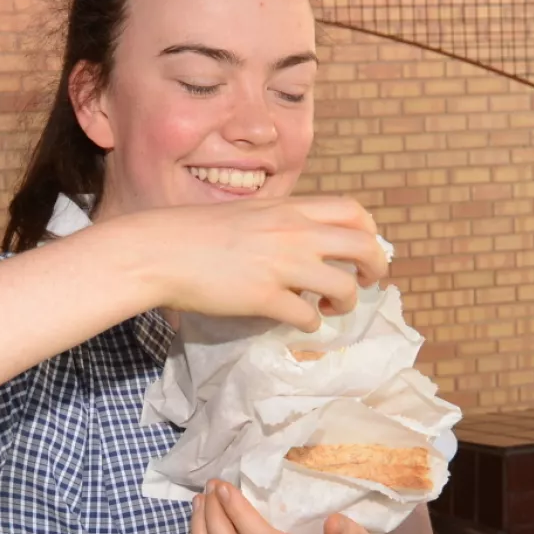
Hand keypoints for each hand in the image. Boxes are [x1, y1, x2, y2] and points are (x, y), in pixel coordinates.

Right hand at [113, 196, 387, 332]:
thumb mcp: (247, 214)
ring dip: (347, 302)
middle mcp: (293, 233)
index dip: (368, 232)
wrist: (158, 250)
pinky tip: (300, 322)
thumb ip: (278, 224)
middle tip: (366, 282)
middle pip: (363, 246)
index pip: (353, 210)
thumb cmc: (194, 233)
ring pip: (344, 286)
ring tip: (332, 308)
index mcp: (289, 209)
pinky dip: (311, 324)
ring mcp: (281, 266)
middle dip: (375, 268)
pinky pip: (307, 316)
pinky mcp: (264, 298)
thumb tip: (299, 243)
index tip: (360, 249)